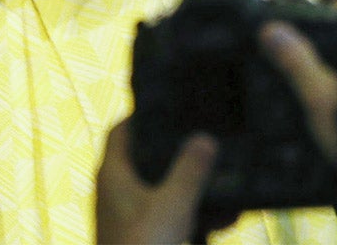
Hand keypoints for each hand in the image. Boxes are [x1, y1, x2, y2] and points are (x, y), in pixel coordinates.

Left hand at [95, 120, 217, 244]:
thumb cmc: (142, 244)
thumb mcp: (173, 204)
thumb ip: (190, 170)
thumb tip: (204, 138)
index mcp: (113, 175)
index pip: (120, 131)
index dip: (140, 114)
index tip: (169, 106)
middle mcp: (114, 191)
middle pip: (142, 156)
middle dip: (173, 149)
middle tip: (202, 136)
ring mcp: (125, 213)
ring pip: (159, 186)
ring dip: (188, 183)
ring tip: (222, 179)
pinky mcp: (138, 232)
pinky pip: (167, 211)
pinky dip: (189, 209)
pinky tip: (221, 217)